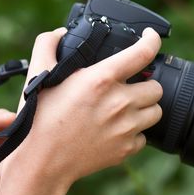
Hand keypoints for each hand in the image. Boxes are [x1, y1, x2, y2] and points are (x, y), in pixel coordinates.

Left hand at [0, 108, 60, 194]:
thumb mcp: (5, 190)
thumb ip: (6, 161)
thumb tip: (15, 126)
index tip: (12, 119)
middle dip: (12, 120)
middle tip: (31, 118)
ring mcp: (12, 173)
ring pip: (16, 139)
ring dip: (27, 129)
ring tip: (43, 125)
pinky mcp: (32, 176)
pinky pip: (32, 149)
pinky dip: (39, 140)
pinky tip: (53, 138)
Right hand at [6, 25, 162, 190]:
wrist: (43, 161)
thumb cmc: (40, 118)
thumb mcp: (38, 74)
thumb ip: (47, 45)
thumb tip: (60, 33)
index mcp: (101, 79)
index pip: (143, 52)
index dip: (152, 40)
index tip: (151, 37)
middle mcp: (119, 102)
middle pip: (156, 87)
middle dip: (145, 85)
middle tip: (130, 87)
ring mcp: (126, 128)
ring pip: (156, 112)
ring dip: (145, 108)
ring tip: (127, 110)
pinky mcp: (126, 149)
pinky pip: (144, 138)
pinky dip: (134, 134)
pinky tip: (118, 131)